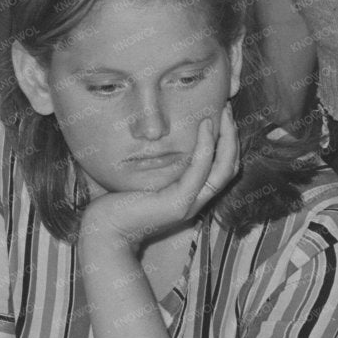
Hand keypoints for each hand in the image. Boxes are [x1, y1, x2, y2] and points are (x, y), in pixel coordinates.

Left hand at [78, 107, 239, 253]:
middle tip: (227, 108)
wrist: (105, 229)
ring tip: (223, 112)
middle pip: (229, 167)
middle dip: (232, 136)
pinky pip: (200, 171)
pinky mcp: (179, 204)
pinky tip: (205, 126)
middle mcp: (195, 201)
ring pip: (223, 169)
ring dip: (227, 138)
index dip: (227, 142)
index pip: (221, 168)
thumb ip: (158, 161)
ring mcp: (189, 204)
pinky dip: (206, 147)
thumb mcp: (145, 176)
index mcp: (190, 195)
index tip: (221, 115)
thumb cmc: (117, 201)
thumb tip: (156, 133)